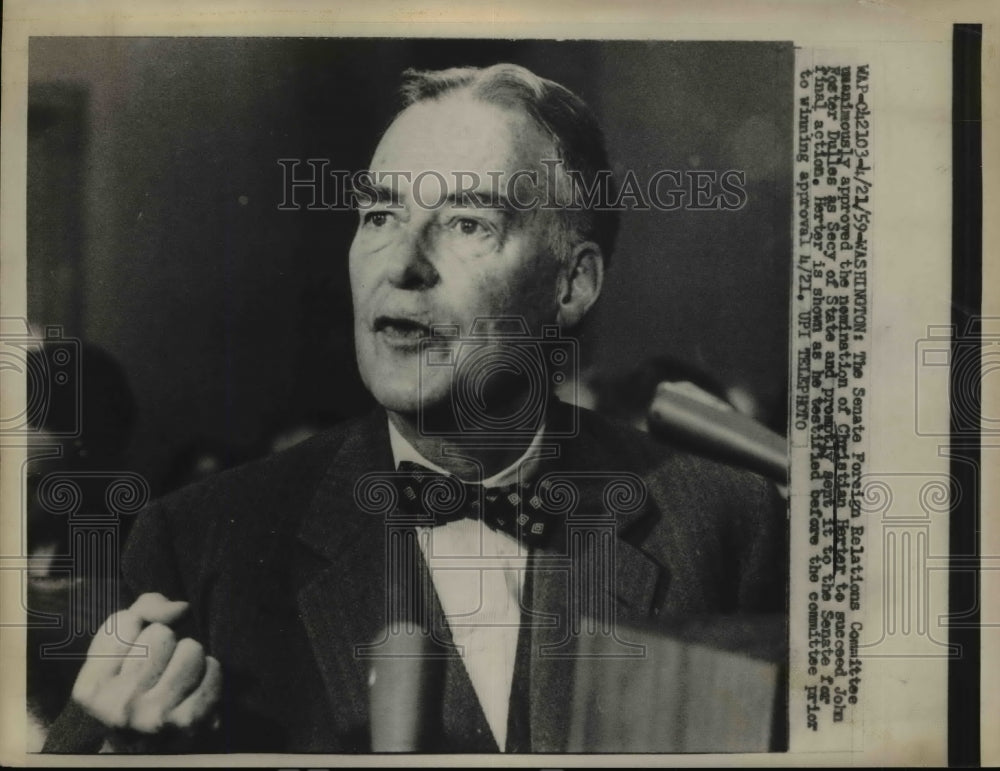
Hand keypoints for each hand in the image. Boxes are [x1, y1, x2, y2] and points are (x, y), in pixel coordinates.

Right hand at [71, 592, 221, 739]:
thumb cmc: (134, 689)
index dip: (137, 631)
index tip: (134, 656)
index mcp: (90, 689)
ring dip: (190, 658)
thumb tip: (180, 608)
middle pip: (160, 633)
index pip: (126, 622)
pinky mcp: (190, 721)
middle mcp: (118, 706)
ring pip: (190, 648)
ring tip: (178, 680)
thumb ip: (141, 612)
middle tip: (159, 672)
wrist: (149, 751)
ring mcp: (154, 716)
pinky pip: (213, 668)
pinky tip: (195, 690)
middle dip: (165, 644)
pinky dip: (210, 674)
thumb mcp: (118, 653)